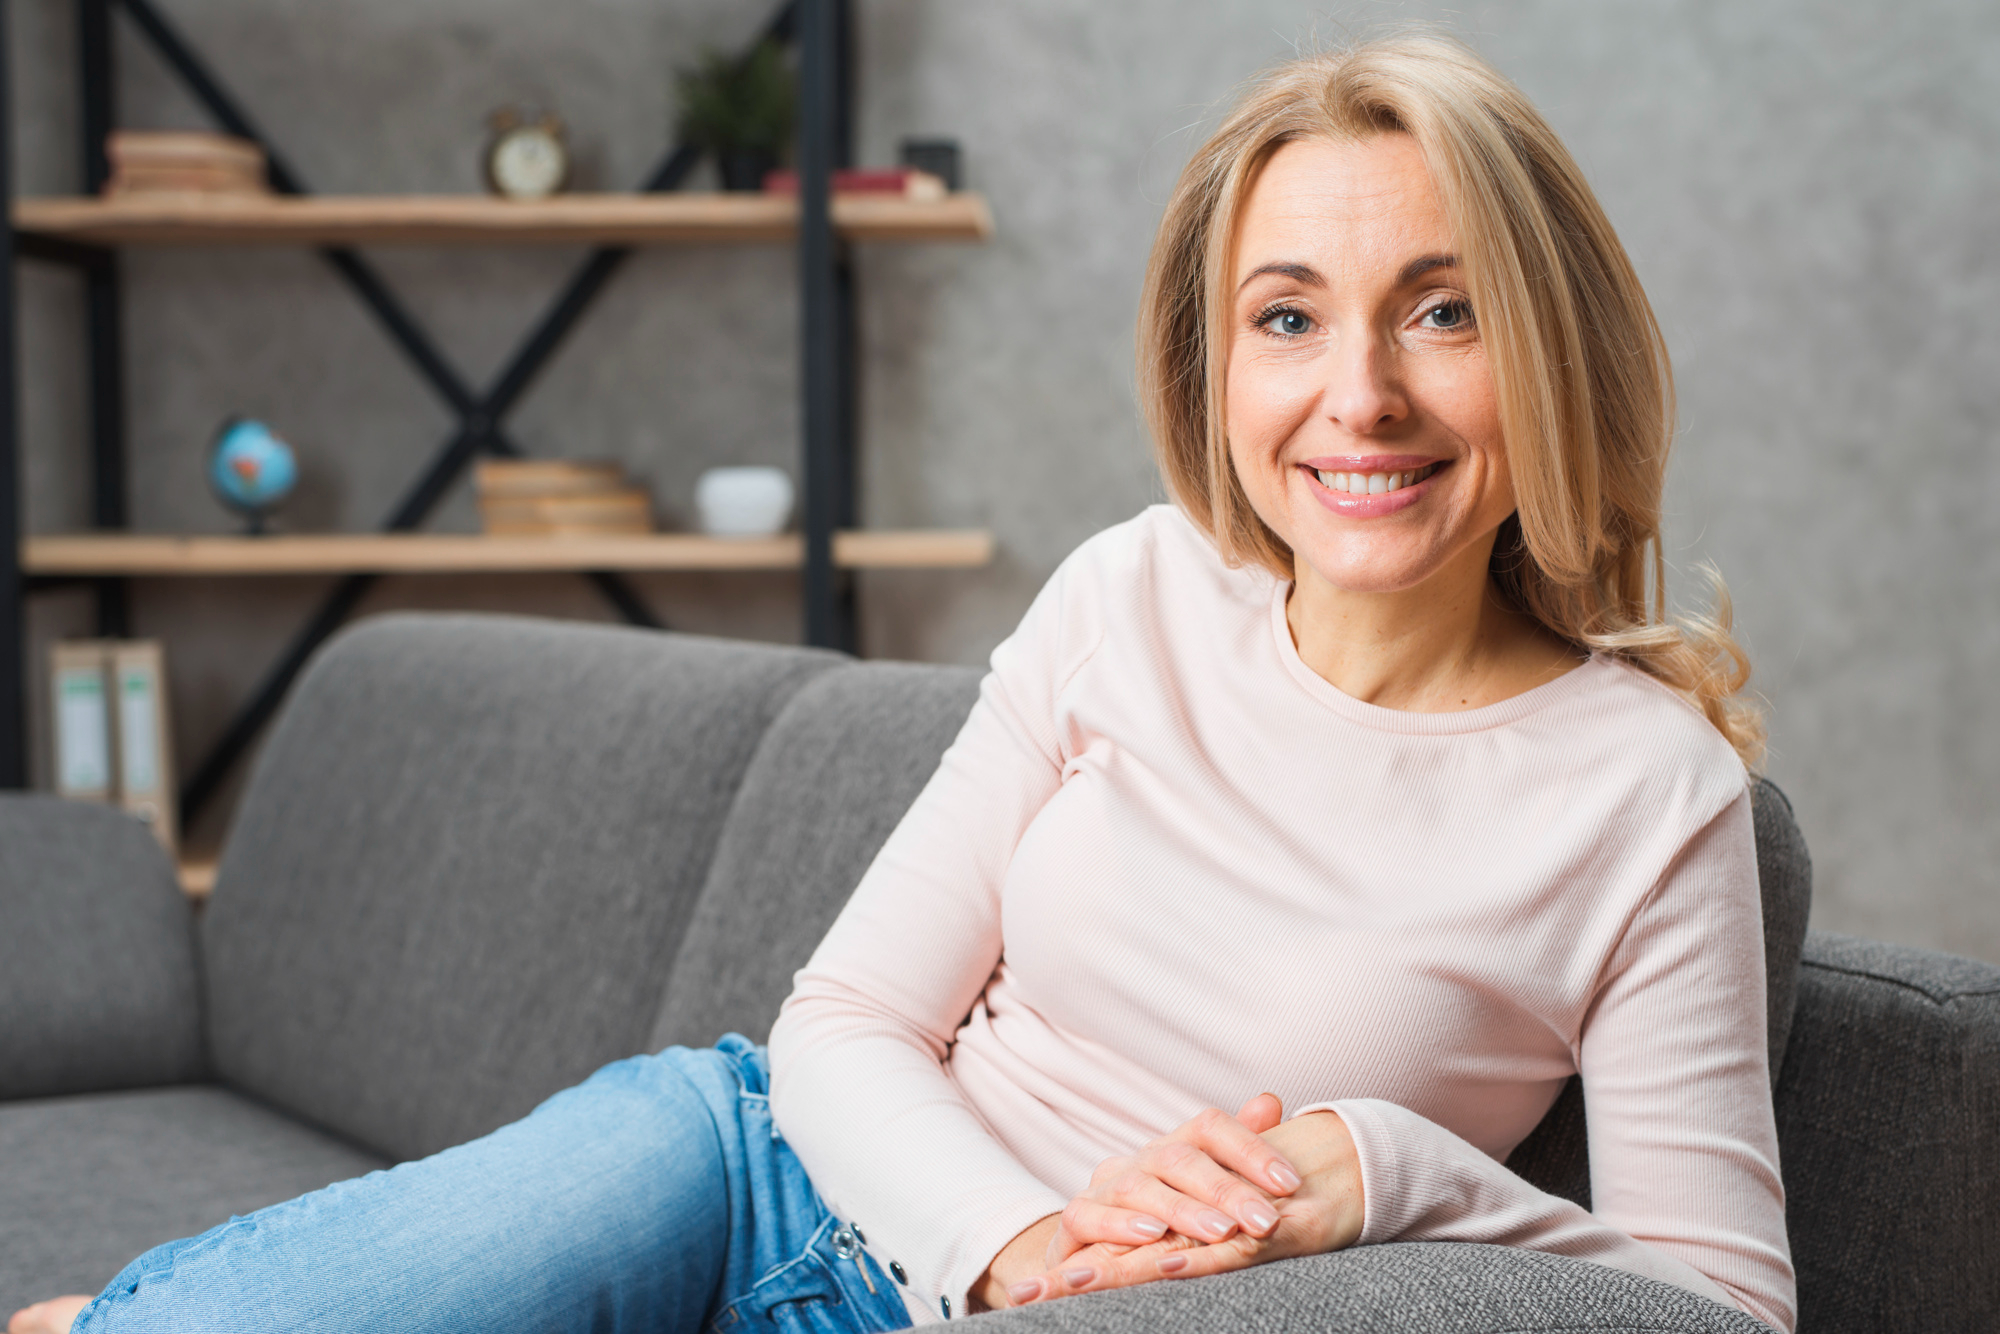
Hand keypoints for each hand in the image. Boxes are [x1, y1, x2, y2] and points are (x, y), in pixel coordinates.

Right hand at [1008, 1097, 1364, 1305]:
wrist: (1097, 1250)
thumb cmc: (1167, 1219)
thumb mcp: (1207, 1189)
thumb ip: (1240, 1147)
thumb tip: (1270, 1101)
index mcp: (1173, 1147)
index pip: (1210, 1127)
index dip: (1251, 1148)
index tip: (1291, 1183)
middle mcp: (1139, 1160)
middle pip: (1179, 1158)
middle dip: (1226, 1190)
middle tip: (1265, 1220)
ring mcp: (1104, 1188)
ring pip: (1139, 1187)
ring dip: (1182, 1210)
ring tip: (1219, 1231)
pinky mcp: (1076, 1222)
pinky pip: (1090, 1217)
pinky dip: (1121, 1226)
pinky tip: (1153, 1236)